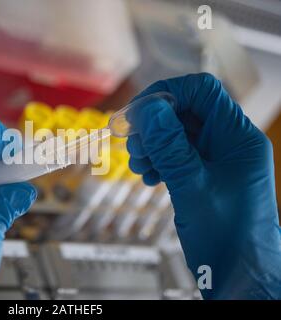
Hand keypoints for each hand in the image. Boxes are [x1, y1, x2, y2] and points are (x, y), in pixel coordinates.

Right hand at [127, 73, 280, 298]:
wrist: (240, 276)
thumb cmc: (227, 238)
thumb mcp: (192, 186)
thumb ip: (169, 145)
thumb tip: (149, 108)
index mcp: (238, 138)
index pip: (202, 92)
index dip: (166, 95)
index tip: (137, 113)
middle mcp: (230, 144)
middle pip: (186, 112)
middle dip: (154, 126)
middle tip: (134, 146)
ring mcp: (218, 161)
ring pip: (178, 135)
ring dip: (153, 145)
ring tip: (140, 166)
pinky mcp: (206, 176)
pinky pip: (178, 156)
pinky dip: (159, 162)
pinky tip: (149, 177)